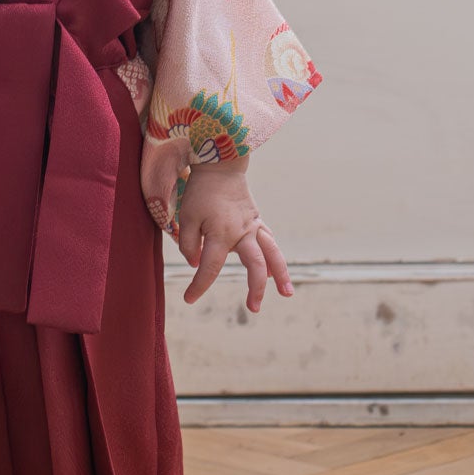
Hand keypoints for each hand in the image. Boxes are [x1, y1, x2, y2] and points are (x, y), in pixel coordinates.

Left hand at [145, 152, 292, 310]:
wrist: (220, 166)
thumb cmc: (200, 192)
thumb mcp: (186, 216)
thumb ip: (189, 243)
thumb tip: (196, 263)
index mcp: (221, 234)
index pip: (210, 268)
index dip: (199, 286)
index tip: (189, 298)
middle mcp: (242, 233)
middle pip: (255, 265)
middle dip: (256, 288)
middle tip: (253, 308)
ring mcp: (253, 227)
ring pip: (272, 254)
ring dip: (281, 274)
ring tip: (287, 293)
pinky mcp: (257, 221)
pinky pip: (269, 241)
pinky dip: (274, 257)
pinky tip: (276, 271)